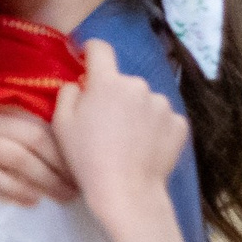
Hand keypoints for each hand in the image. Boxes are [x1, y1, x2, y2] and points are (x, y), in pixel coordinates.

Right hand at [0, 107, 77, 205]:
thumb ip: (22, 137)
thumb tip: (66, 156)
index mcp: (3, 110)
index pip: (44, 126)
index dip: (66, 149)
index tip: (83, 170)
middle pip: (36, 140)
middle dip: (61, 166)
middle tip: (77, 188)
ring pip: (18, 158)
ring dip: (45, 179)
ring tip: (62, 197)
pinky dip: (14, 189)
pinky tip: (31, 201)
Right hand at [52, 40, 189, 241]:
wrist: (127, 193)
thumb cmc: (87, 159)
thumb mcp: (61, 124)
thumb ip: (68, 92)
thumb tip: (81, 83)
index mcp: (108, 81)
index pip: (100, 48)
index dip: (91, 52)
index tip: (87, 62)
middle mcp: (139, 85)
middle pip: (123, 81)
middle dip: (114, 94)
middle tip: (106, 124)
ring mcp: (163, 104)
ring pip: (145, 100)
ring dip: (137, 111)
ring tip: (129, 141)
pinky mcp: (179, 124)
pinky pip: (163, 118)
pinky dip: (156, 128)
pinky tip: (147, 148)